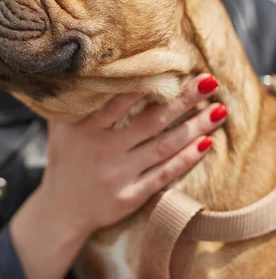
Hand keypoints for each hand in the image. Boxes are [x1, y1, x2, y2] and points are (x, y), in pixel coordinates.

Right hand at [11, 74, 225, 278]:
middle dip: (183, 100)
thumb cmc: (64, 160)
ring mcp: (120, 175)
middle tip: (209, 82)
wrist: (62, 210)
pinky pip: (164, 174)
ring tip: (219, 110)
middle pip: (151, 121)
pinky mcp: (132, 196)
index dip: (148, 84)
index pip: (120, 101)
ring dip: (194, 127)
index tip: (173, 68)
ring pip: (164, 147)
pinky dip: (186, 159)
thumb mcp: (60, 128)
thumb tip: (88, 68)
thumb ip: (73, 102)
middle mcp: (105, 151)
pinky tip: (206, 143)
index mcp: (86, 129)